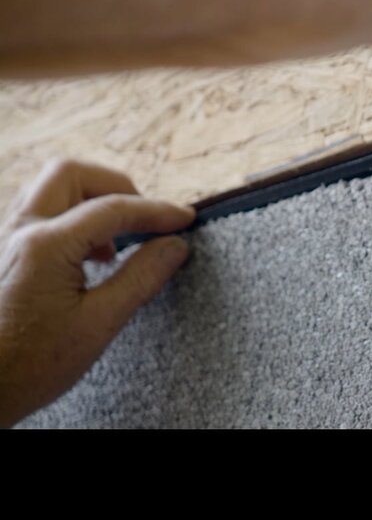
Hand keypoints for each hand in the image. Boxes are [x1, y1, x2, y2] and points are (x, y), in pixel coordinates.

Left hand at [0, 159, 194, 427]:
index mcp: (44, 246)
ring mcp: (5, 240)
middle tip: (144, 219)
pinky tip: (90, 257)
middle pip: (72, 174)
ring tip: (117, 243)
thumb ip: (141, 277)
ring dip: (92, 203)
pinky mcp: (4, 253)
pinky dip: (73, 219)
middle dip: (116, 188)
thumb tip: (176, 246)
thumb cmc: (30, 364)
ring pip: (52, 190)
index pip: (113, 208)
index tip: (186, 220)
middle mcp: (18, 231)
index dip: (157, 211)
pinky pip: (40, 214)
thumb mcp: (98, 324)